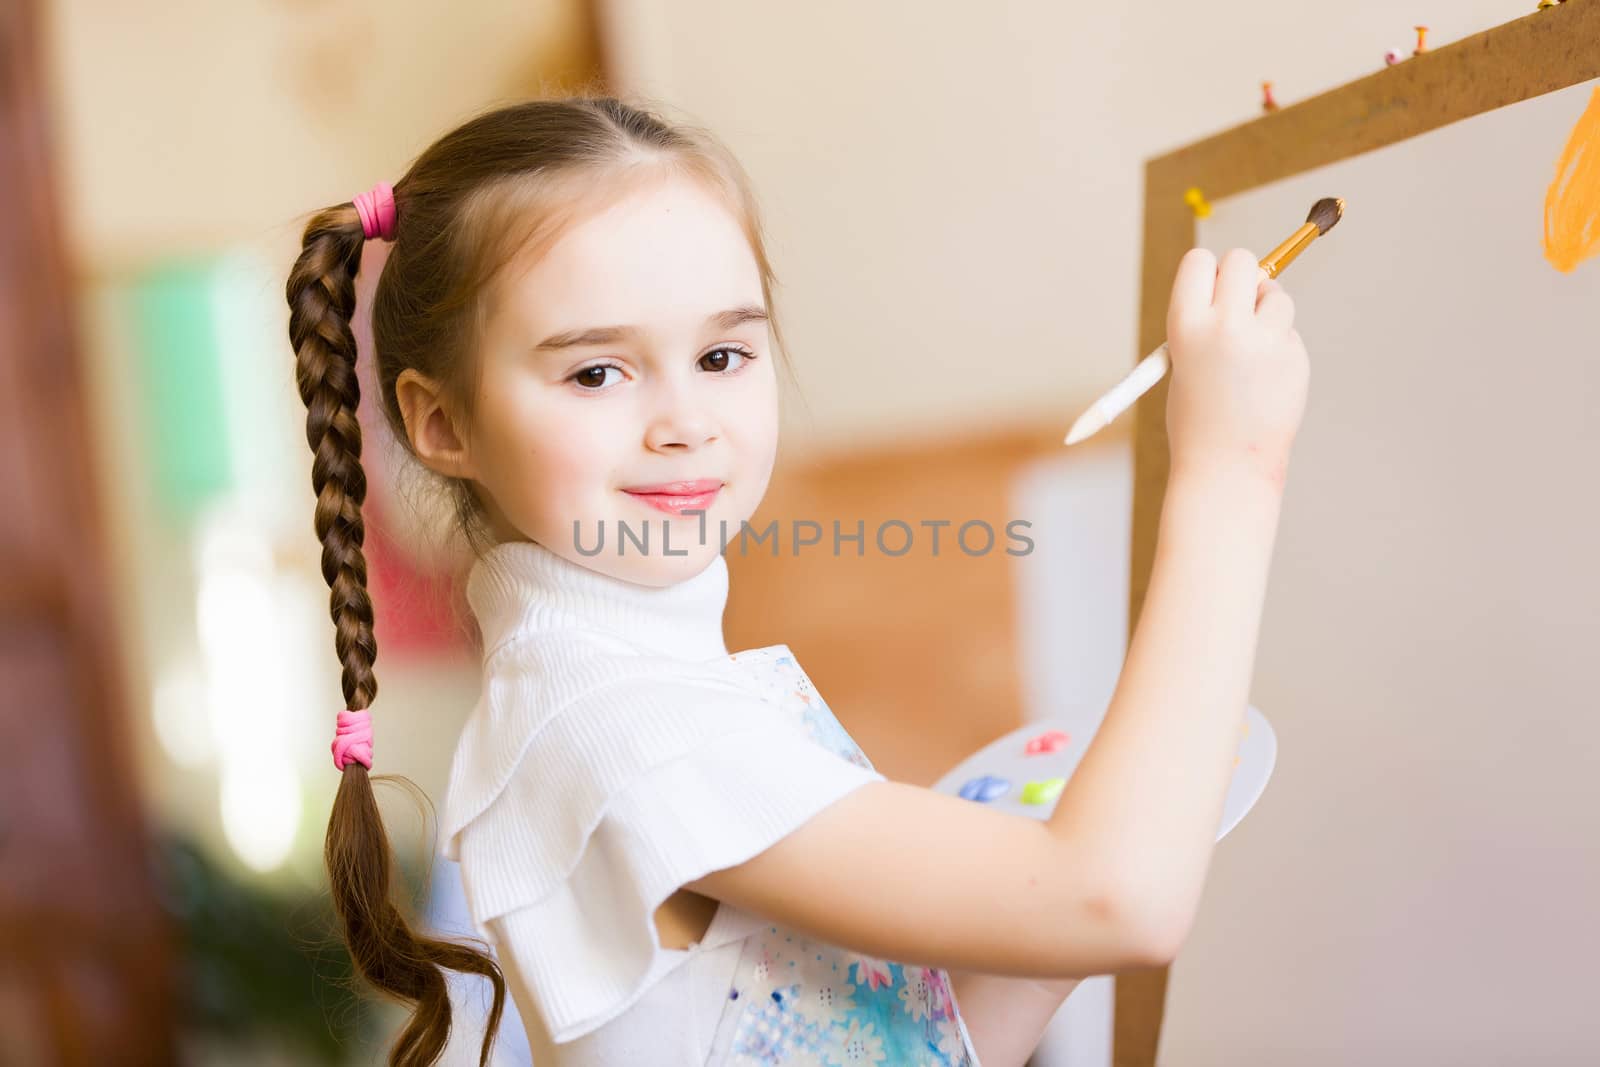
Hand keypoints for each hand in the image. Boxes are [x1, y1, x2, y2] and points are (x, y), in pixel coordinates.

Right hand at [1163, 247, 1309, 489]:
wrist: (1225, 469)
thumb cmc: (1197, 418)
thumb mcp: (1184, 363)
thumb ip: (1209, 321)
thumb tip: (1244, 282)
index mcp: (1186, 328)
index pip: (1199, 261)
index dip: (1205, 273)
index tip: (1210, 288)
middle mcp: (1226, 327)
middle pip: (1242, 261)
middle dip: (1242, 276)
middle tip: (1239, 304)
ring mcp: (1265, 342)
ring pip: (1276, 295)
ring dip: (1266, 312)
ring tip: (1251, 355)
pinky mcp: (1295, 358)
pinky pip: (1289, 333)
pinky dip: (1279, 348)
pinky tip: (1265, 382)